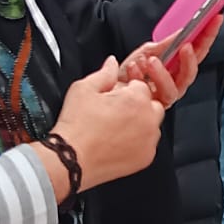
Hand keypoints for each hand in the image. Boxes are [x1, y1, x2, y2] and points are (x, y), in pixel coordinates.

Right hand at [43, 58, 163, 193]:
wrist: (70, 160)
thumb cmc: (76, 127)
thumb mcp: (84, 89)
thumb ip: (104, 74)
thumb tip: (112, 63)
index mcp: (136, 99)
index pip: (141, 85)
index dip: (125, 90)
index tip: (113, 98)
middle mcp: (148, 119)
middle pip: (152, 104)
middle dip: (138, 105)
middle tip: (116, 112)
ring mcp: (149, 140)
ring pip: (152, 125)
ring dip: (140, 123)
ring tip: (115, 128)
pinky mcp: (146, 157)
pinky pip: (148, 144)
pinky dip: (138, 141)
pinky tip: (118, 141)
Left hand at [123, 16, 223, 106]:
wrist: (108, 89)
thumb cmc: (128, 72)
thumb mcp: (147, 50)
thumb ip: (166, 44)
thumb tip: (184, 33)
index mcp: (177, 66)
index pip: (199, 49)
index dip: (209, 35)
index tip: (214, 20)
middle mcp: (175, 81)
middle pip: (192, 71)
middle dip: (191, 58)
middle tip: (187, 45)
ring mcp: (166, 95)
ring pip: (176, 88)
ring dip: (163, 74)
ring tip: (152, 61)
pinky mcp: (154, 106)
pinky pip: (154, 95)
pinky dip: (141, 78)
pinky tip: (134, 68)